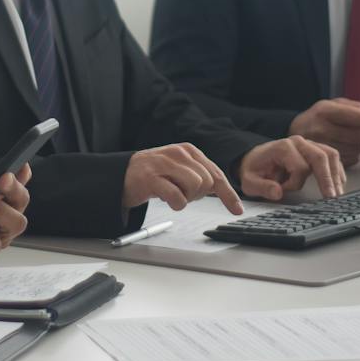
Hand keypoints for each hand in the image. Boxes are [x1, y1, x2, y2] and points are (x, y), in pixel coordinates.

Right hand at [122, 143, 242, 214]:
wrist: (122, 175)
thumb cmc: (155, 175)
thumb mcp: (181, 170)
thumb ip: (201, 176)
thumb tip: (225, 192)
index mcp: (190, 151)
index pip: (216, 174)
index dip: (229, 194)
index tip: (237, 209)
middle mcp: (179, 154)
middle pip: (207, 182)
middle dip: (198, 195)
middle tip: (181, 193)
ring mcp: (165, 164)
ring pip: (195, 187)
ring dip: (185, 198)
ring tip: (172, 194)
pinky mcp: (152, 178)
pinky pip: (177, 196)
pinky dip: (175, 203)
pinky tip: (166, 198)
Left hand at [238, 135, 346, 200]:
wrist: (254, 159)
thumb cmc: (254, 169)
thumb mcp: (249, 181)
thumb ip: (262, 187)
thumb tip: (277, 193)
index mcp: (283, 147)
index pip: (299, 167)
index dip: (294, 184)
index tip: (284, 191)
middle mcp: (298, 142)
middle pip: (320, 156)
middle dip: (328, 178)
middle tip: (332, 197)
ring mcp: (308, 144)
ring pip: (330, 154)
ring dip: (336, 174)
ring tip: (338, 193)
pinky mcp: (314, 149)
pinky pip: (331, 156)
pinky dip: (337, 170)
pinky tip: (339, 184)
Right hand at [289, 97, 359, 165]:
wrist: (298, 131)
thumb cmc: (319, 116)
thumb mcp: (333, 104)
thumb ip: (354, 108)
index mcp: (324, 112)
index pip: (349, 116)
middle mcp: (321, 130)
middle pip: (354, 136)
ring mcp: (322, 147)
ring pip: (354, 149)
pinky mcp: (325, 160)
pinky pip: (350, 159)